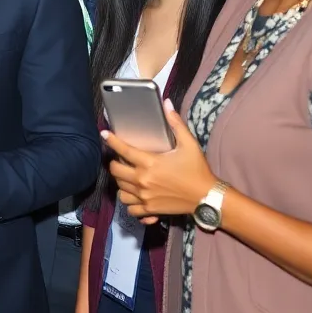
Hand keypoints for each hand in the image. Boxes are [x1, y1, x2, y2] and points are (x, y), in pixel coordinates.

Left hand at [103, 101, 216, 218]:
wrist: (206, 196)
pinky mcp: (149, 209)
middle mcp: (143, 180)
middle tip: (120, 159)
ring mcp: (145, 196)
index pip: (123, 150)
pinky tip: (133, 195)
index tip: (104, 134)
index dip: (111, 140)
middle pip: (115, 171)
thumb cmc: (197, 169)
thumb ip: (176, 124)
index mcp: (150, 163)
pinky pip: (130, 207)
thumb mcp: (189, 144)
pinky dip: (129, 201)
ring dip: (120, 181)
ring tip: (127, 176)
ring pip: (120, 189)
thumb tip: (167, 103)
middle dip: (114, 163)